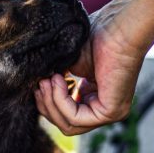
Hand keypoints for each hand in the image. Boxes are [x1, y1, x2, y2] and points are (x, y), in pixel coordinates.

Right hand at [34, 8, 145, 134]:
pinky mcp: (110, 112)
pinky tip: (57, 80)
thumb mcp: (68, 65)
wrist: (117, 27)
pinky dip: (60, 100)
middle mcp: (102, 108)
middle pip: (65, 124)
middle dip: (46, 105)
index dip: (47, 102)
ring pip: (68, 125)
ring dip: (51, 103)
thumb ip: (54, 82)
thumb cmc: (95, 37)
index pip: (65, 115)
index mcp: (93, 97)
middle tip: (40, 83)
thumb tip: (35, 91)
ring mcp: (108, 113)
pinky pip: (75, 117)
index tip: (38, 82)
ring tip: (47, 81)